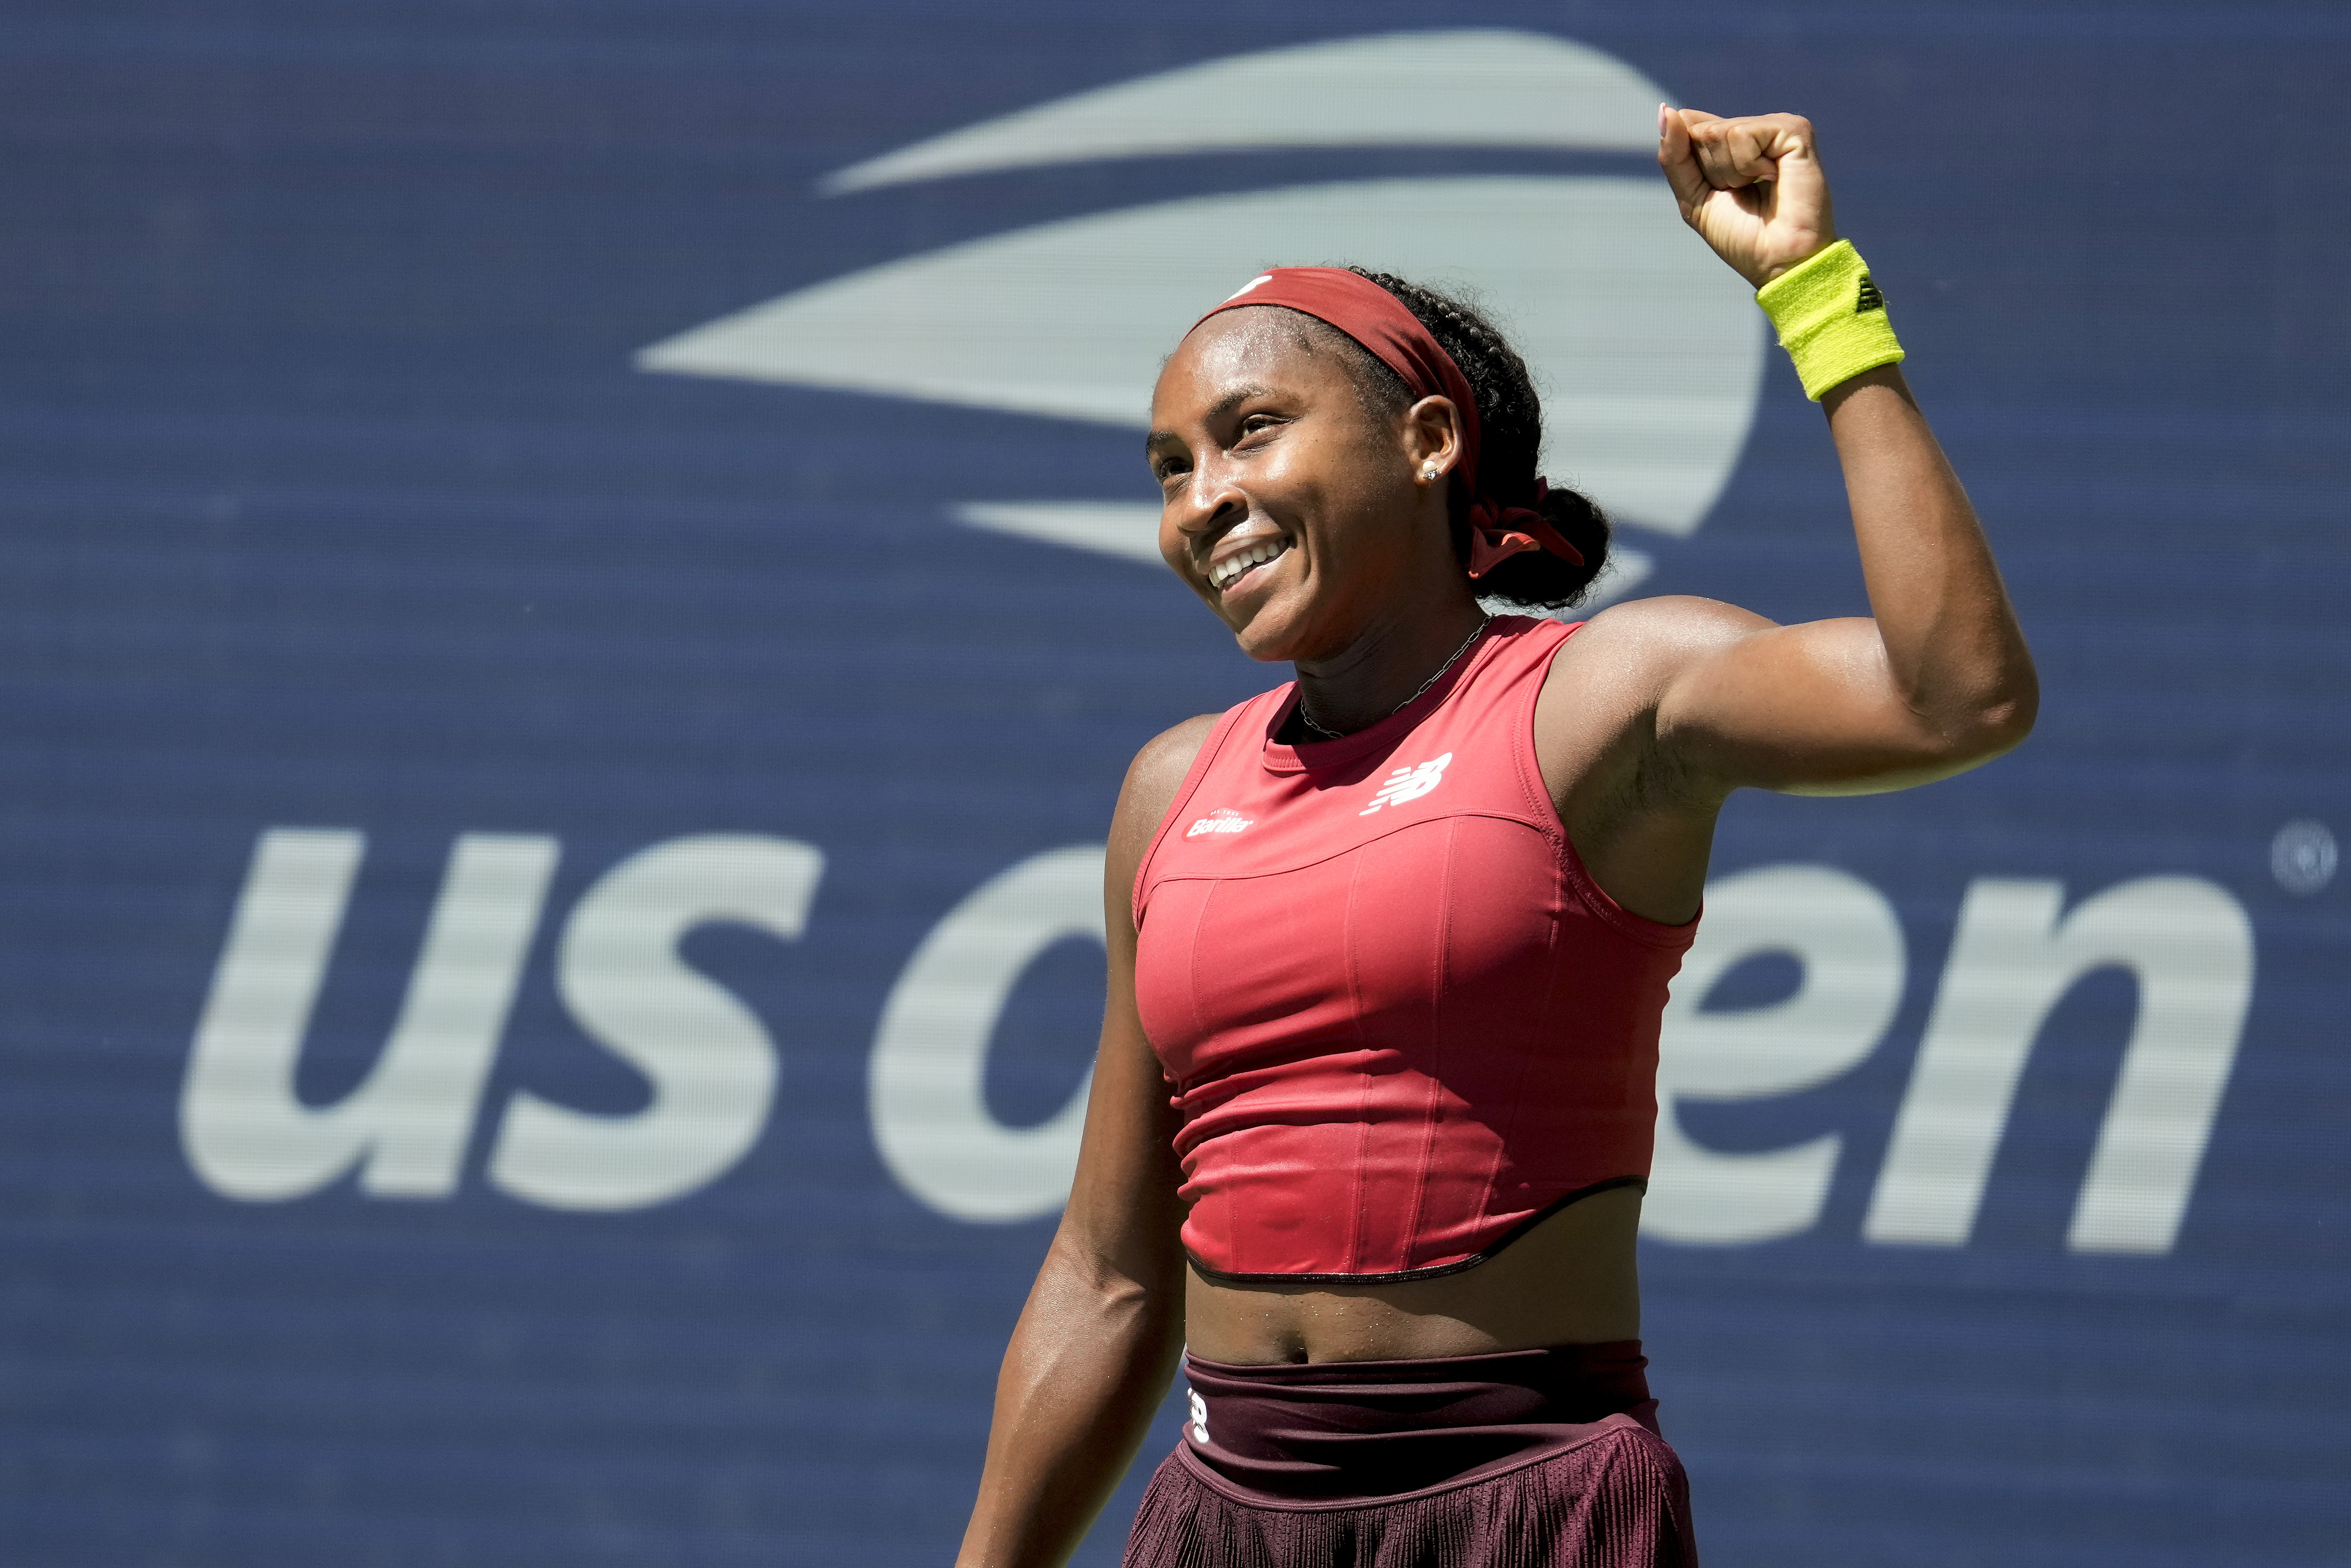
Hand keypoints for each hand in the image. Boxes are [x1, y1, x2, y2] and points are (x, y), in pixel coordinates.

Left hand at [1657, 106, 1837, 288]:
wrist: (1778, 261)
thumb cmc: (1741, 236)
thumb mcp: (1693, 197)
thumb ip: (1674, 156)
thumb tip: (1665, 110)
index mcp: (1734, 143)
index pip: (1688, 128)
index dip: (1691, 165)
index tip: (1719, 191)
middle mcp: (1756, 130)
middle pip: (1700, 131)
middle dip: (1712, 172)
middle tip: (1743, 194)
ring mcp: (1777, 126)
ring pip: (1718, 132)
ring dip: (1730, 172)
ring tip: (1759, 188)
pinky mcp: (1795, 129)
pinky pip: (1741, 135)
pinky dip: (1747, 166)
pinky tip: (1773, 179)